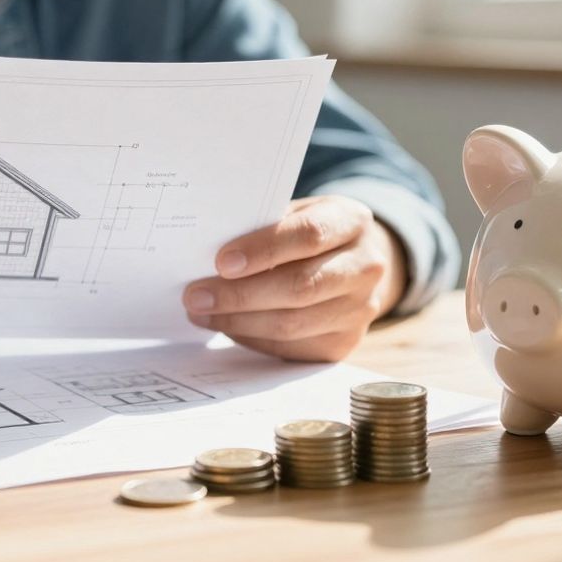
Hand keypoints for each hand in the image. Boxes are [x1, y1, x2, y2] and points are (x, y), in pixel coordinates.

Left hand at [183, 195, 405, 361]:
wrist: (355, 264)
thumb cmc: (311, 233)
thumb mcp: (297, 213)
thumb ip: (263, 226)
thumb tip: (207, 251)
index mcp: (352, 222)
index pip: (309, 235)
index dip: (264, 249)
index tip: (221, 262)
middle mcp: (365, 267)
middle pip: (300, 287)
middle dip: (240, 295)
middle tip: (196, 296)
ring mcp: (360, 310)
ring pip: (292, 324)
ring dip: (238, 322)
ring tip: (201, 313)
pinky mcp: (344, 343)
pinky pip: (290, 347)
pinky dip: (251, 338)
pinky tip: (227, 326)